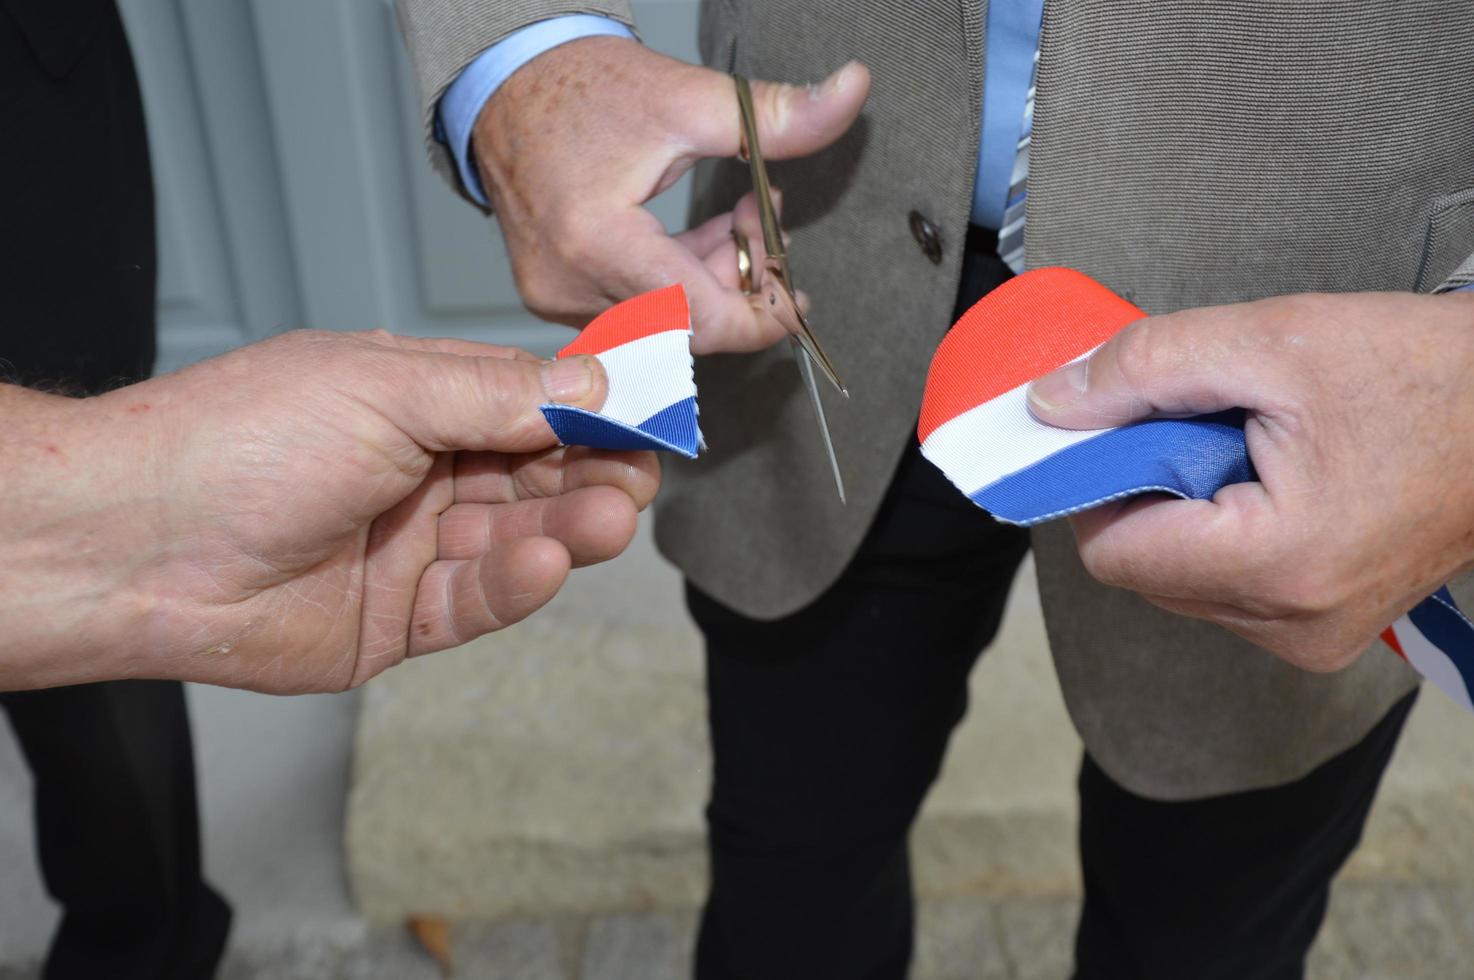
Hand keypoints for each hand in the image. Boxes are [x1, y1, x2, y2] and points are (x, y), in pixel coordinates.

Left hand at [0, 331, 658, 692]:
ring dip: (567, 528)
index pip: (529, 403)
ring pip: (515, 539)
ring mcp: (409, 548)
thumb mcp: (387, 388)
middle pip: (534, 474)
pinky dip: (517, 584)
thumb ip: (501, 393)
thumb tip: (600, 379)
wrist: (137, 545)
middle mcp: (418, 472)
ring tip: (610, 520)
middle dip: (590, 473)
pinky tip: (548, 562)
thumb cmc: (244, 440)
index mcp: (414, 400)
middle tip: (639, 476)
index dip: (590, 410)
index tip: (651, 414)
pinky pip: (476, 602)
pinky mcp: (397, 621)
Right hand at [475, 36, 869, 353]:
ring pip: (662, 323)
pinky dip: (676, 283)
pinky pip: (633, 311)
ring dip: (712, 282)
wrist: (509, 81)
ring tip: (739, 221)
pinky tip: (700, 240)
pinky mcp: (554, 293)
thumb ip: (778, 115)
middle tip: (769, 233)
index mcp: (597, 242)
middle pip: (685, 327)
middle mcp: (569, 283)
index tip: (794, 296)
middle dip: (740, 288)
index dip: (760, 318)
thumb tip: (852, 92)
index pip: (699, 319)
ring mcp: (556, 295)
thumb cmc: (585, 88)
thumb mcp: (690, 99)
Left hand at [1026, 290, 1473, 670]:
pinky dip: (1225, 532)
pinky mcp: (1328, 630)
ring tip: (1256, 448)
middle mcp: (1293, 624)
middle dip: (1148, 492)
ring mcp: (1314, 637)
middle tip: (1208, 423)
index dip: (1097, 483)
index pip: (1112, 553)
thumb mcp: (1272, 340)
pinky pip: (1228, 589)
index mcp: (1277, 565)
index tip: (1117, 426)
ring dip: (1188, 511)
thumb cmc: (1429, 372)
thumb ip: (1143, 371)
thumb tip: (1050, 405)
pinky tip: (1276, 478)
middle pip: (1144, 569)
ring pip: (1181, 581)